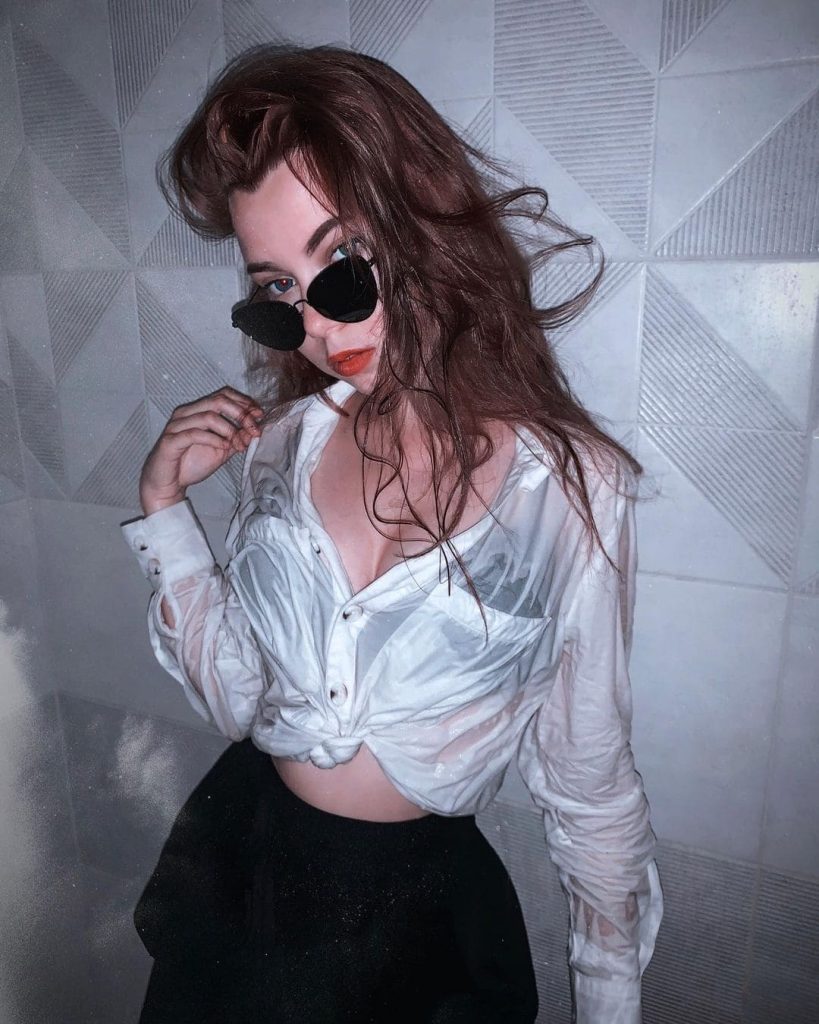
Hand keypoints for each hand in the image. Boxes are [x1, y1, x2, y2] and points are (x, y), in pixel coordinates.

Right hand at [139, 387, 263, 515]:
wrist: (168, 483)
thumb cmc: (191, 464)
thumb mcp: (221, 449)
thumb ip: (237, 438)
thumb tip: (255, 429)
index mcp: (197, 410)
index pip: (223, 394)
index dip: (244, 402)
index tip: (259, 415)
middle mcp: (186, 413)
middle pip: (218, 401)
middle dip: (240, 414)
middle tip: (253, 429)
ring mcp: (176, 425)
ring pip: (208, 416)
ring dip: (229, 430)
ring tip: (238, 444)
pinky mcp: (170, 440)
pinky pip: (195, 434)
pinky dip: (213, 440)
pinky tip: (223, 447)